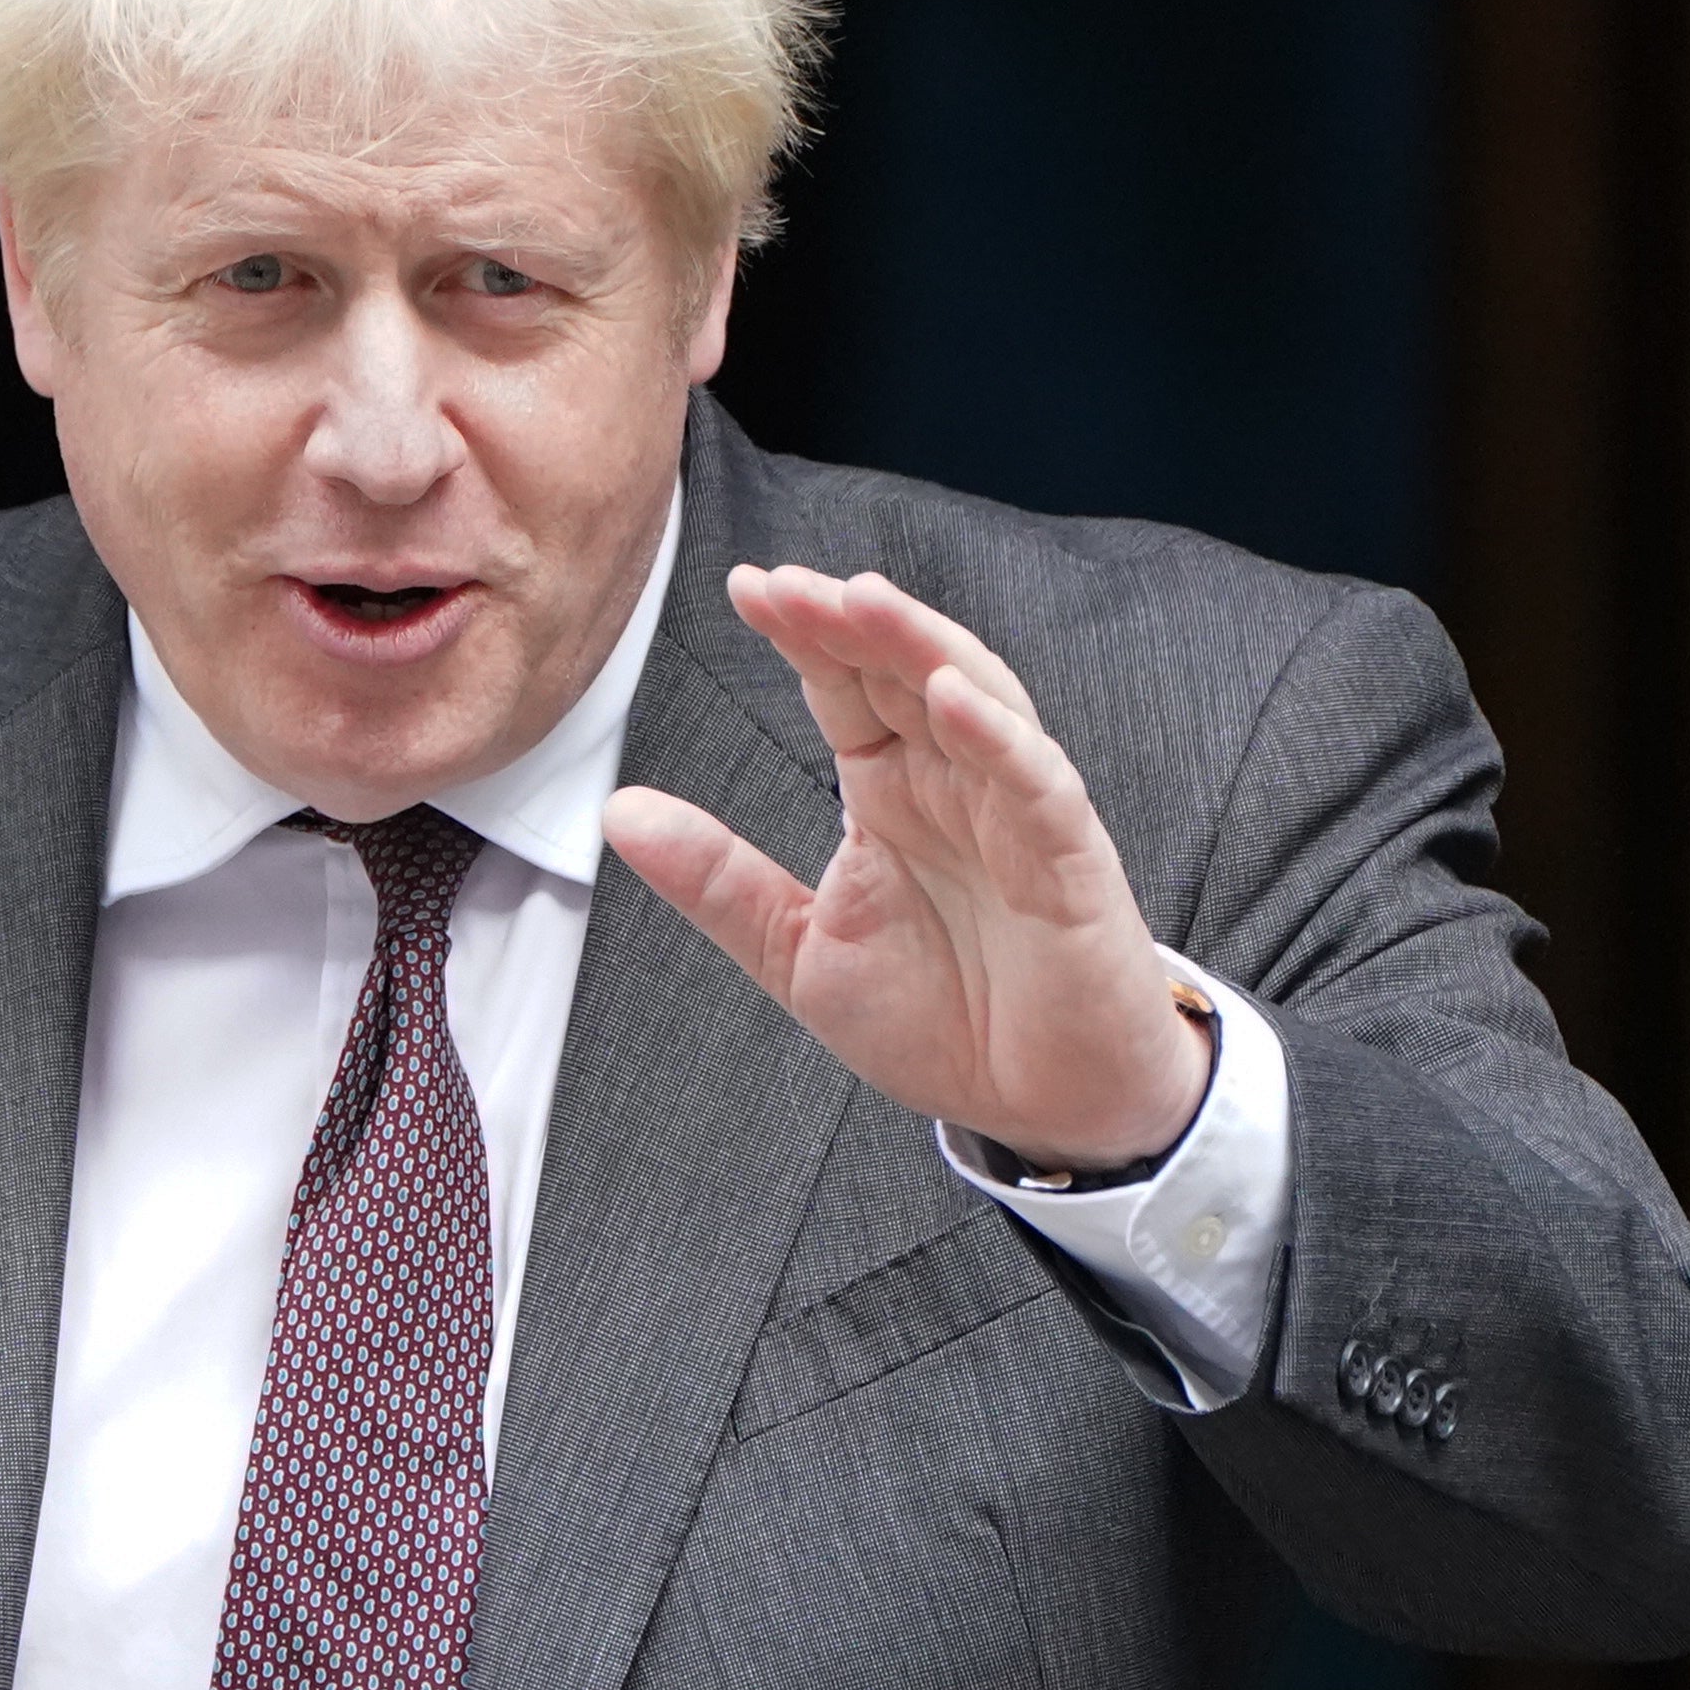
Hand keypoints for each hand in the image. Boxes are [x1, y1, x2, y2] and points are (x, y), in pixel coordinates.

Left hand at [605, 565, 1210, 1170]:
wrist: (1044, 1105)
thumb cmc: (943, 1022)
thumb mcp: (799, 951)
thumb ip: (718, 880)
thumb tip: (618, 810)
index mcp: (890, 793)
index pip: (845, 689)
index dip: (803, 636)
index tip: (745, 587)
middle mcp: (954, 784)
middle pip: (905, 672)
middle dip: (849, 622)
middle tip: (785, 584)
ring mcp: (1017, 813)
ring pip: (977, 700)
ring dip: (920, 647)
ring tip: (862, 601)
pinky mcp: (1071, 861)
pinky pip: (1036, 783)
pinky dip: (998, 738)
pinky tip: (951, 699)